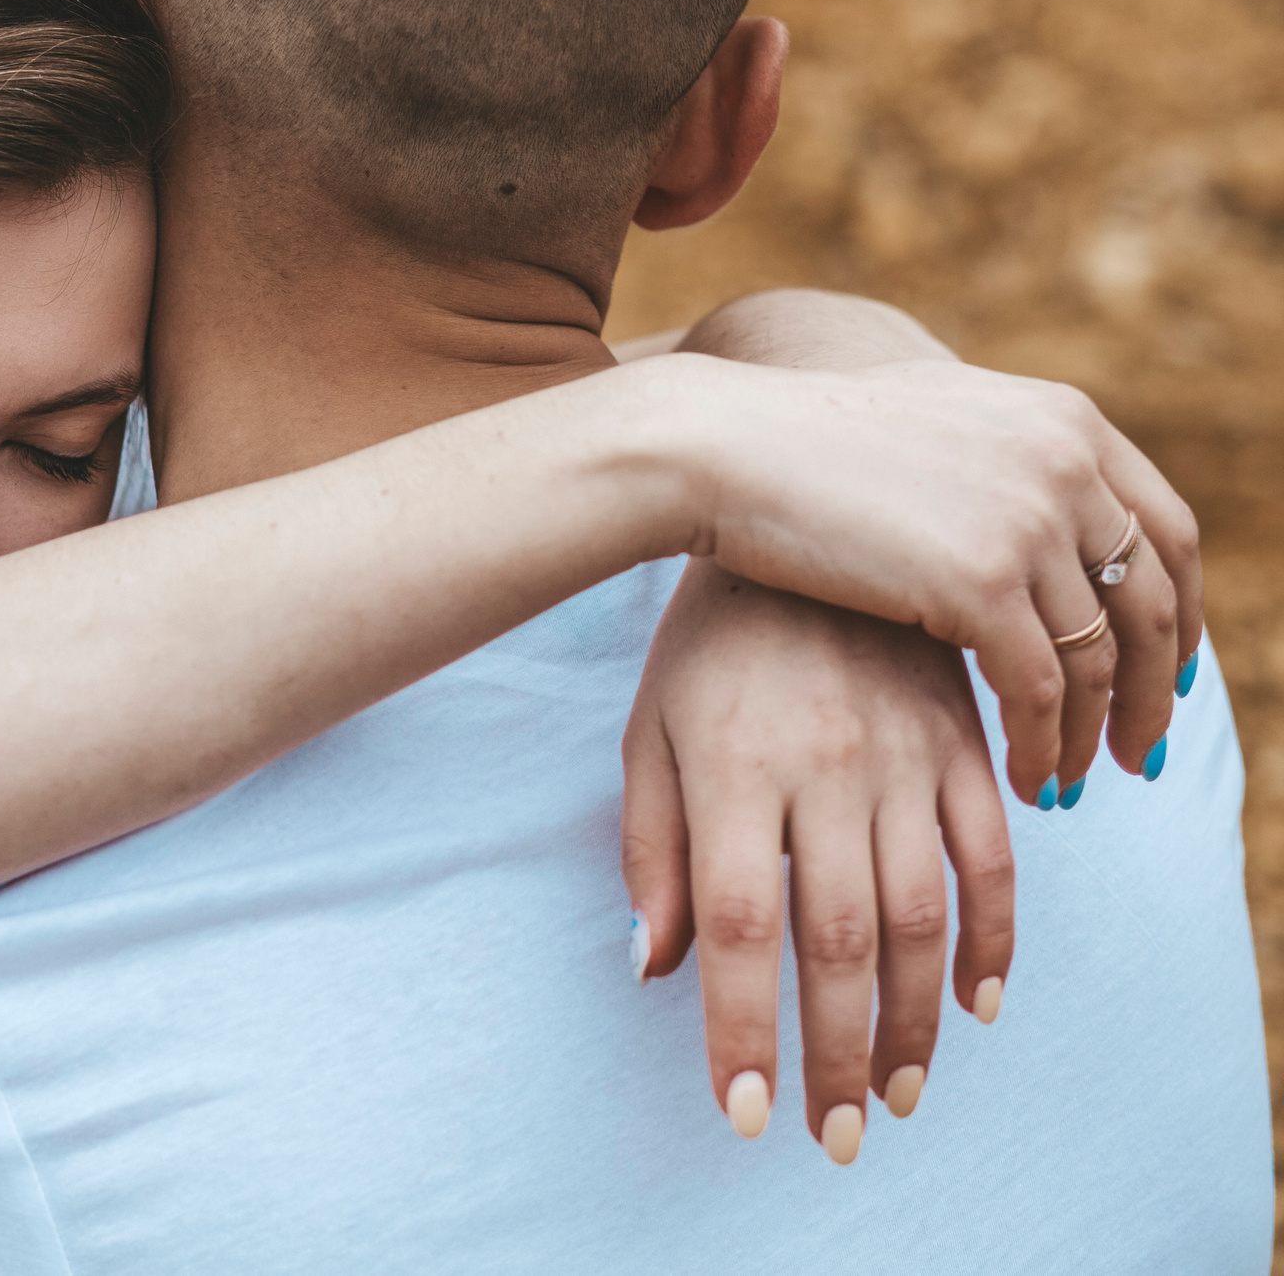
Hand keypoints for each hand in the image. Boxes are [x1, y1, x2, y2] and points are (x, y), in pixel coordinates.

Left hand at [623, 563, 1010, 1162]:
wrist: (793, 507)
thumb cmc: (704, 641)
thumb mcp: (650, 729)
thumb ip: (651, 849)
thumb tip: (653, 969)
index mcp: (733, 767)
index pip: (739, 926)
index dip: (743, 1028)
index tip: (745, 1114)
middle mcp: (826, 767)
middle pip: (838, 939)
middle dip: (838, 1053)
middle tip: (836, 1137)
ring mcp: (906, 752)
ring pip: (923, 914)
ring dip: (917, 1021)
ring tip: (897, 1097)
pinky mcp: (964, 739)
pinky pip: (993, 855)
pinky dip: (995, 937)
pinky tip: (978, 1006)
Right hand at [665, 355, 1199, 802]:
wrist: (723, 446)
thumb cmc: (798, 445)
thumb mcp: (933, 424)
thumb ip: (1003, 458)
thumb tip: (1041, 505)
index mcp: (1064, 418)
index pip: (1166, 529)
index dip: (1177, 610)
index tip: (1160, 668)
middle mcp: (1065, 461)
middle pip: (1154, 599)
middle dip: (1153, 686)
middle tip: (1139, 748)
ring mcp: (1027, 518)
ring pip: (1099, 656)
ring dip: (1094, 730)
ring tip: (1071, 779)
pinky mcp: (981, 580)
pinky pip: (1040, 688)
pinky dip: (1041, 744)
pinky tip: (1024, 779)